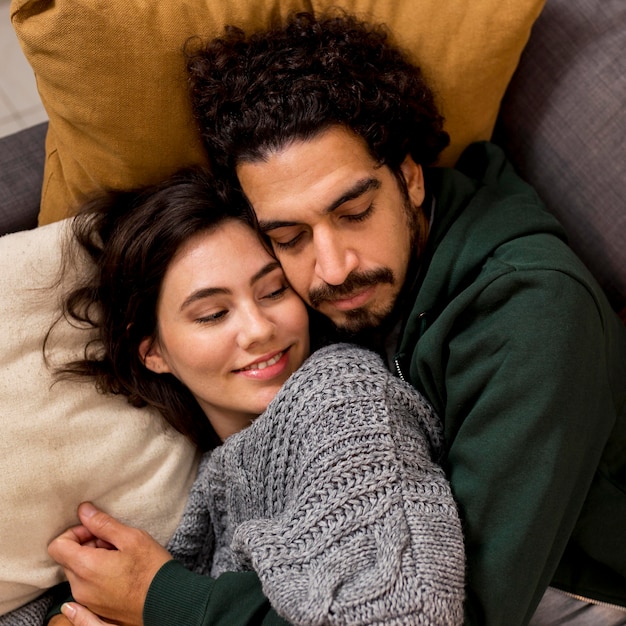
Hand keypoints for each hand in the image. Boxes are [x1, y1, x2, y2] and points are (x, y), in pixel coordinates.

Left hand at [48, 502, 171, 625]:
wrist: (167, 601)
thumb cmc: (152, 568)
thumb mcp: (131, 538)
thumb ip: (103, 524)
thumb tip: (84, 511)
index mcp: (86, 568)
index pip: (57, 546)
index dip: (75, 532)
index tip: (96, 530)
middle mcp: (81, 588)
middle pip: (68, 558)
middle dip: (87, 544)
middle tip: (113, 542)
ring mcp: (87, 601)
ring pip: (78, 571)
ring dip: (93, 559)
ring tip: (120, 556)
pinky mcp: (96, 608)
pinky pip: (86, 586)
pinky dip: (97, 574)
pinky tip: (120, 570)